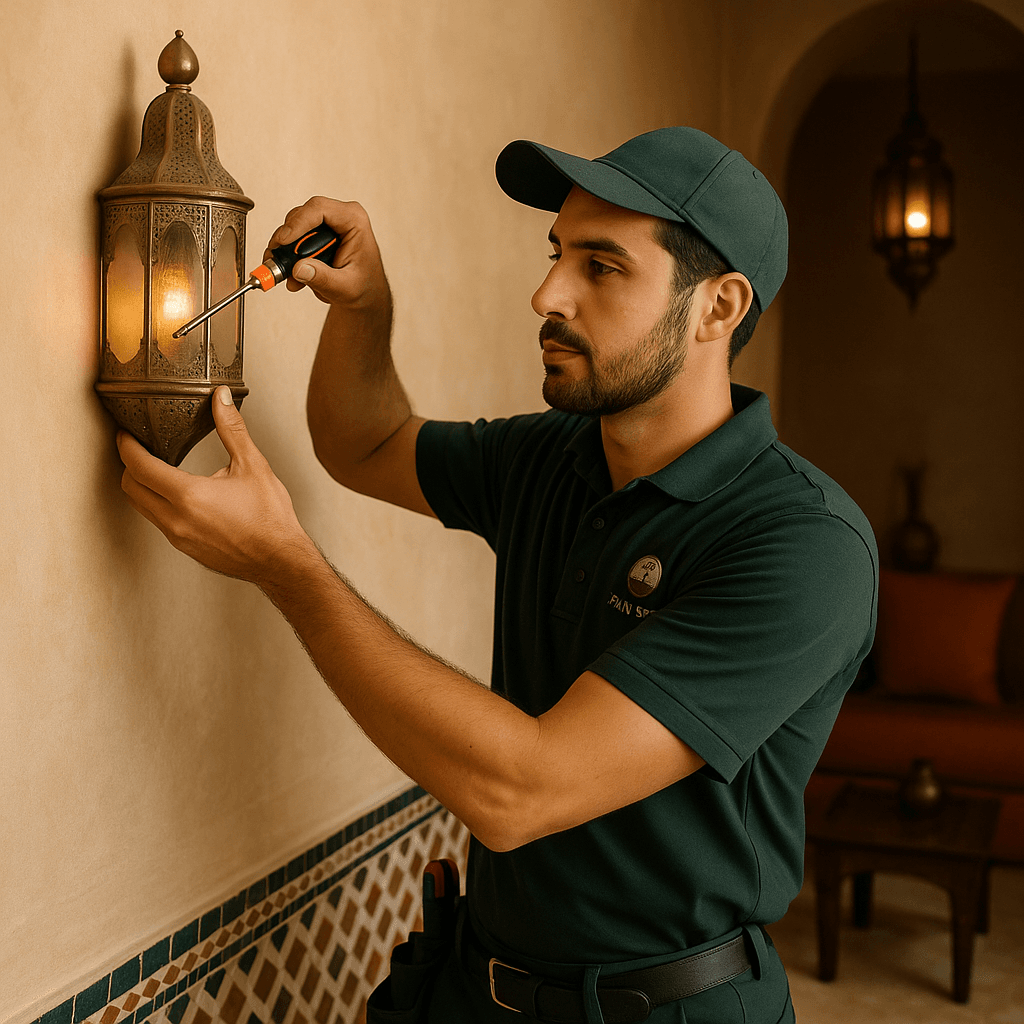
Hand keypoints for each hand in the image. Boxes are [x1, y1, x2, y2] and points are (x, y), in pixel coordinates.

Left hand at [117, 388, 314, 584]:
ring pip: (141, 507)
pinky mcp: (185, 548)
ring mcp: (178, 537)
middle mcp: (176, 520)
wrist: (279, 560)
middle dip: (128, 465)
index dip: (127, 446)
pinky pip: (158, 522)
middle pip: (131, 488)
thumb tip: (221, 398)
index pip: (139, 467)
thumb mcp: (253, 466)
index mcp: (190, 496)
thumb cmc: (270, 517)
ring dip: (141, 486)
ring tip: (154, 468)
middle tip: (136, 447)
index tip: (126, 434)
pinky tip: (176, 495)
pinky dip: (157, 504)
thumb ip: (232, 430)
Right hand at [266, 196, 389, 309]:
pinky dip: (288, 255)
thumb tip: (299, 269)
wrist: (365, 296)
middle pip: (303, 215)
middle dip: (286, 238)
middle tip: (275, 257)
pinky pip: (295, 237)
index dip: (297, 223)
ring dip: (286, 249)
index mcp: (354, 221)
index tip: (283, 241)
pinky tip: (290, 273)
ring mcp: (328, 224)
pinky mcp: (317, 234)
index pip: (319, 209)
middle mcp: (341, 217)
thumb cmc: (364, 287)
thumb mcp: (345, 287)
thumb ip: (323, 278)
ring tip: (285, 271)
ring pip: (295, 226)